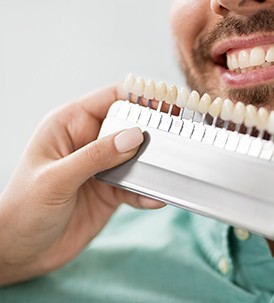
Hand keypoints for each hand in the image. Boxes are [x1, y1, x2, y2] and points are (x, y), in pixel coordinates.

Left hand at [0, 84, 164, 285]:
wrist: (20, 252)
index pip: (111, 98)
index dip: (141, 97)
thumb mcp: (57, 179)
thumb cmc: (22, 210)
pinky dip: (148, 192)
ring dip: (154, 165)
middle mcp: (89, 141)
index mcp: (70, 125)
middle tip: (179, 138)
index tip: (169, 102)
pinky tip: (155, 199)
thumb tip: (134, 136)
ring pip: (138, 157)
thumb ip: (96, 156)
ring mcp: (102, 167)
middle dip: (154, 131)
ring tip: (169, 171)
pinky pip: (137, 186)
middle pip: (131, 125)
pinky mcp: (112, 191)